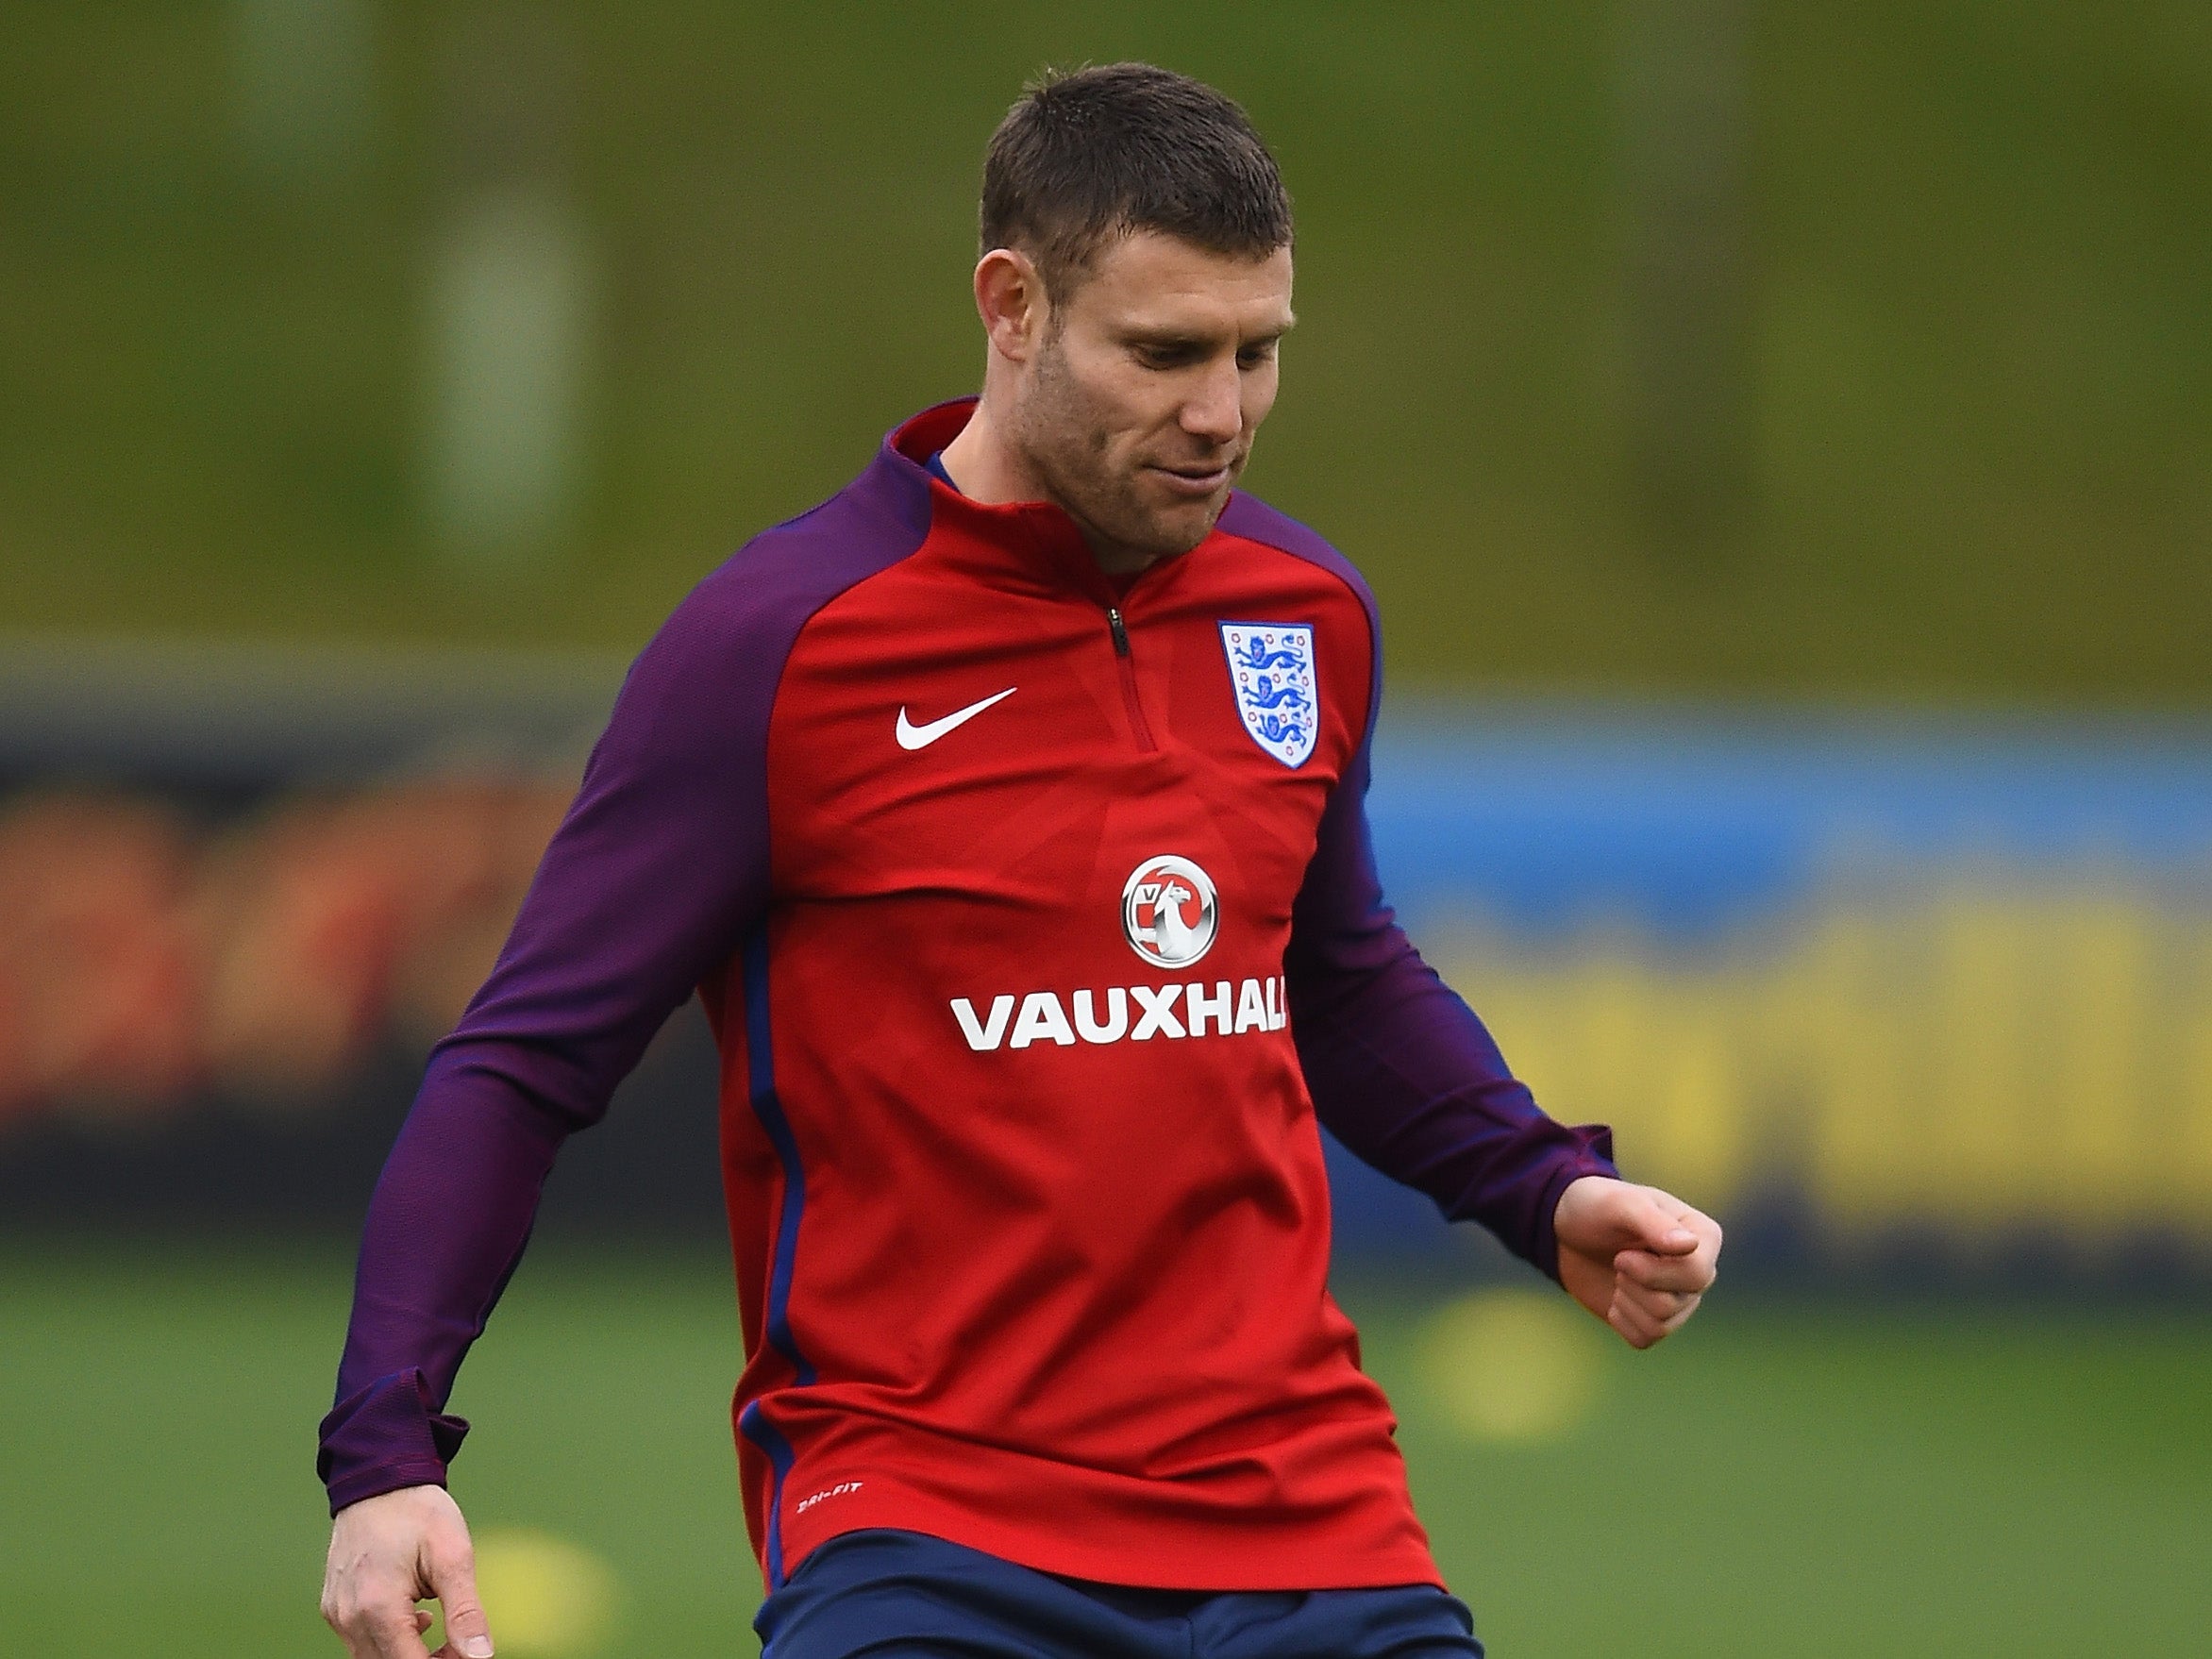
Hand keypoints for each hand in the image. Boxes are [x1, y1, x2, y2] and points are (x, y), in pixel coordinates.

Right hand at [321, 1484, 493, 1658]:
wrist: (379, 1478)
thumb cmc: (418, 1511)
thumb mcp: (453, 1556)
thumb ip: (465, 1612)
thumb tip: (480, 1656)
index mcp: (378, 1607)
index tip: (467, 1653)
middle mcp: (349, 1617)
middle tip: (457, 1643)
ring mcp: (337, 1613)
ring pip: (371, 1658)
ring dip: (406, 1653)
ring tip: (434, 1622)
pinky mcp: (333, 1607)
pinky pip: (359, 1641)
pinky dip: (388, 1639)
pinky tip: (413, 1615)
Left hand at [1553, 1175, 1721, 1348]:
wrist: (1567, 1229)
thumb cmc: (1597, 1207)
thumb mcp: (1621, 1205)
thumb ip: (1654, 1223)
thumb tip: (1690, 1245)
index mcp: (1703, 1236)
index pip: (1697, 1274)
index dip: (1652, 1272)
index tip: (1623, 1253)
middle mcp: (1699, 1271)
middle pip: (1678, 1303)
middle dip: (1635, 1283)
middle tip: (1618, 1260)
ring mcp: (1680, 1298)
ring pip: (1662, 1325)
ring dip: (1627, 1300)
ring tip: (1618, 1274)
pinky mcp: (1656, 1319)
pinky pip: (1645, 1339)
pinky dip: (1621, 1319)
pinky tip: (1615, 1296)